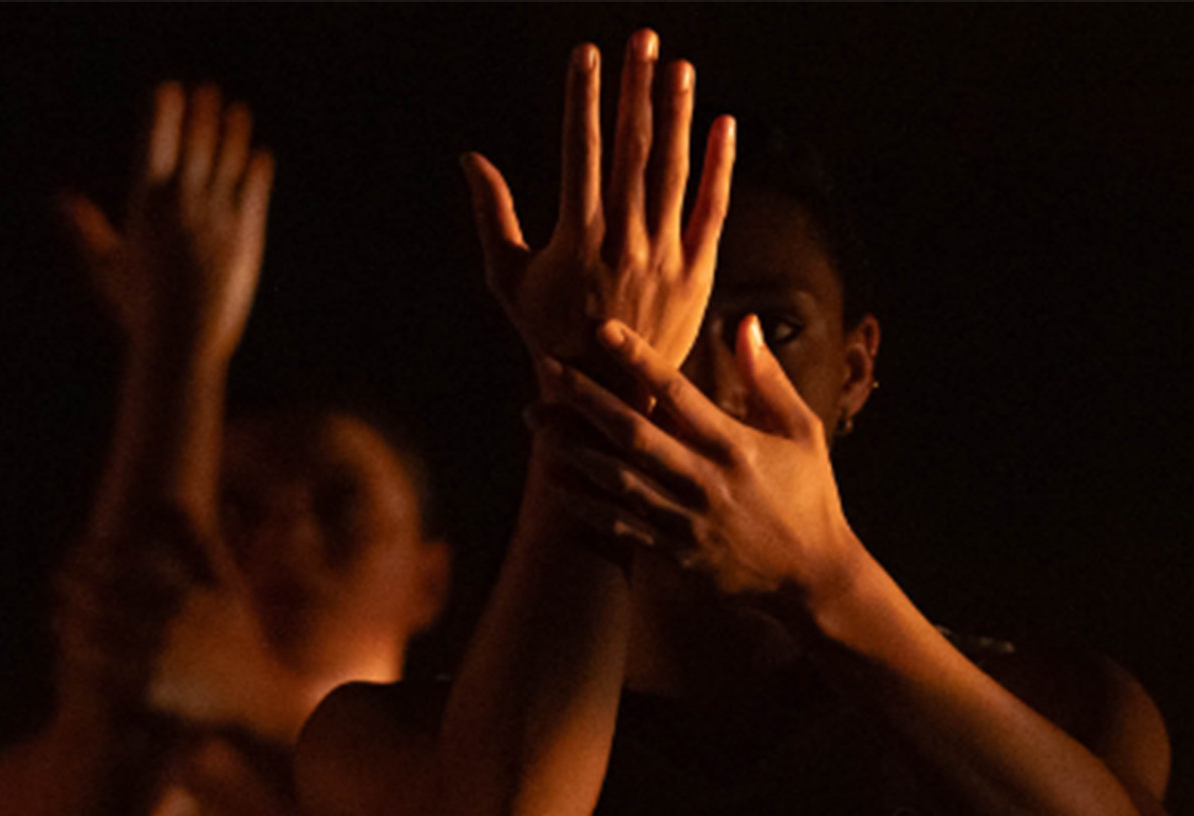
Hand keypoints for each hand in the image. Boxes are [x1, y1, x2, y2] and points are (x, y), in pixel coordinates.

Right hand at [60, 82, 274, 363]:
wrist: (182, 342)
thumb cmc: (138, 311)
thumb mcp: (107, 268)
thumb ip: (87, 230)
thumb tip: (62, 201)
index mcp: (145, 207)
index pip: (155, 146)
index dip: (162, 115)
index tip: (166, 89)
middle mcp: (183, 205)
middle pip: (195, 148)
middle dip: (200, 116)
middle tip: (205, 90)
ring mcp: (217, 219)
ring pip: (227, 164)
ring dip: (232, 134)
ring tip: (236, 110)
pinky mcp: (245, 237)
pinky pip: (252, 194)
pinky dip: (256, 172)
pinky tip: (260, 155)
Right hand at [462, 30, 734, 385]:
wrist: (604, 397)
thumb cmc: (548, 335)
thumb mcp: (508, 278)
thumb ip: (492, 214)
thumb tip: (470, 157)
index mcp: (577, 238)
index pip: (580, 151)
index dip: (583, 98)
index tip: (586, 53)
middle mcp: (625, 242)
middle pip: (632, 150)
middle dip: (636, 90)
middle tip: (643, 40)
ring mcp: (665, 257)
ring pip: (674, 173)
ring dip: (678, 115)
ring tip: (679, 66)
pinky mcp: (698, 274)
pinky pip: (712, 211)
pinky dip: (720, 168)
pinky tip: (723, 126)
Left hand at [540, 318, 863, 608]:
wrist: (813, 579)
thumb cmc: (810, 496)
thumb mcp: (803, 432)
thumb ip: (769, 379)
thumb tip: (746, 324)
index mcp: (736, 447)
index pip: (678, 393)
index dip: (639, 359)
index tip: (603, 330)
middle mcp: (705, 482)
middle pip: (632, 433)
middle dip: (584, 398)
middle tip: (547, 368)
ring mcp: (685, 521)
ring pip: (616, 479)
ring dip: (571, 447)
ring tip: (537, 420)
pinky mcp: (674, 553)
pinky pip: (618, 525)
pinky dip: (584, 502)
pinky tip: (555, 480)